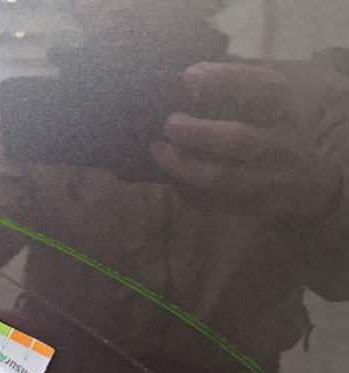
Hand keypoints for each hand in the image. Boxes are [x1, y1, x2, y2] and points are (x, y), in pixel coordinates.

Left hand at [152, 62, 343, 223]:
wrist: (306, 185)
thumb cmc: (270, 131)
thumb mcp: (267, 105)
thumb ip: (233, 90)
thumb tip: (182, 78)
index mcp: (282, 109)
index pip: (263, 89)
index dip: (224, 80)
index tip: (189, 75)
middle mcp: (279, 144)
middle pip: (237, 139)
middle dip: (196, 131)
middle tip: (169, 123)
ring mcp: (266, 180)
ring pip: (221, 177)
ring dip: (183, 165)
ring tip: (157, 150)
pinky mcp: (252, 207)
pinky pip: (213, 202)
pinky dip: (186, 190)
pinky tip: (169, 177)